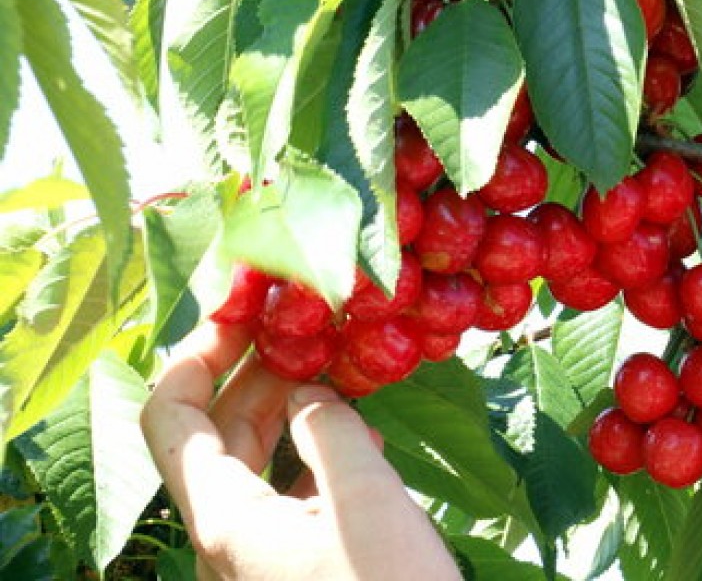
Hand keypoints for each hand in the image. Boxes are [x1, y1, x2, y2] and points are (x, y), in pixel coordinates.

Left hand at [140, 322, 462, 580]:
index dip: (197, 354)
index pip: (170, 416)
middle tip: (305, 329)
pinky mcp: (298, 565)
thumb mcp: (364, 500)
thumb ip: (330, 432)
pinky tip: (361, 436)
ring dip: (290, 408)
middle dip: (255, 372)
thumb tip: (314, 393)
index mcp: (224, 517)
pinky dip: (315, 452)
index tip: (246, 311)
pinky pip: (290, 494)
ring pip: (256, 462)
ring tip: (338, 371)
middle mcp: (228, 534)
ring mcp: (261, 553)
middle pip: (215, 434)